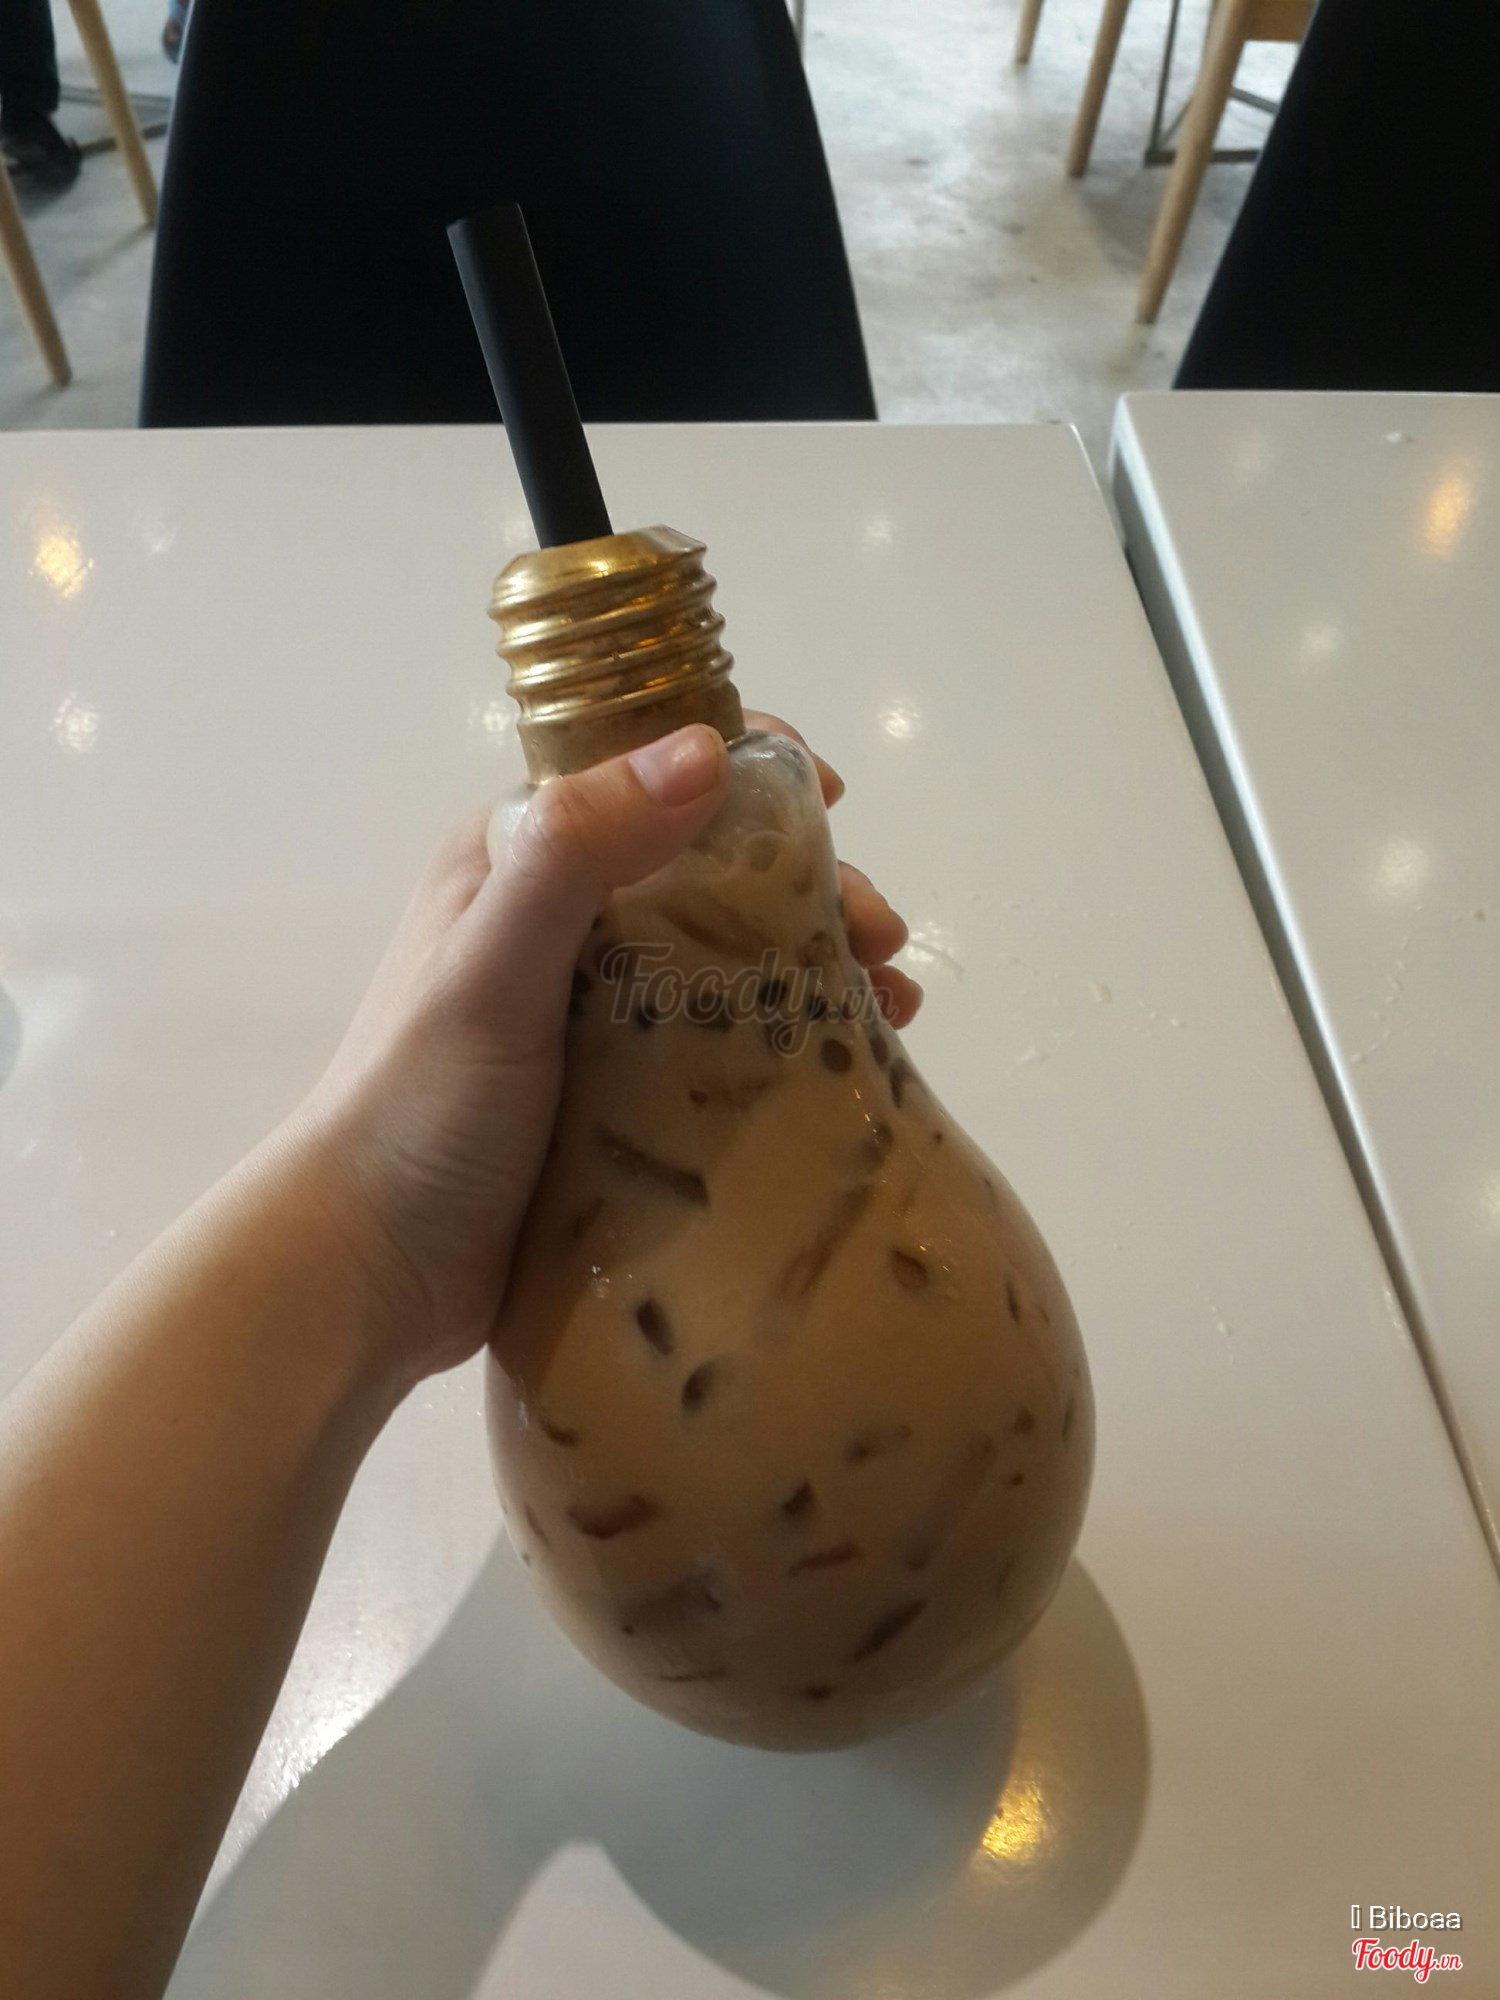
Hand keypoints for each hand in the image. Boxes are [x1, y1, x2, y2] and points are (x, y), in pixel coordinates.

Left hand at [293, 719, 920, 1389]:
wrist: (368, 1267)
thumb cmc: (421, 1102)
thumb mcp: (495, 966)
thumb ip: (580, 852)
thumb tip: (705, 750)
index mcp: (517, 858)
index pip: (642, 769)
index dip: (743, 767)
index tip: (831, 796)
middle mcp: (556, 918)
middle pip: (706, 867)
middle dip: (806, 884)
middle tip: (881, 935)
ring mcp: (587, 1008)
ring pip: (723, 954)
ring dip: (812, 962)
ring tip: (894, 1003)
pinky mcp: (612, 1088)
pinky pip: (716, 1038)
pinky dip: (786, 1035)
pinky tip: (850, 1061)